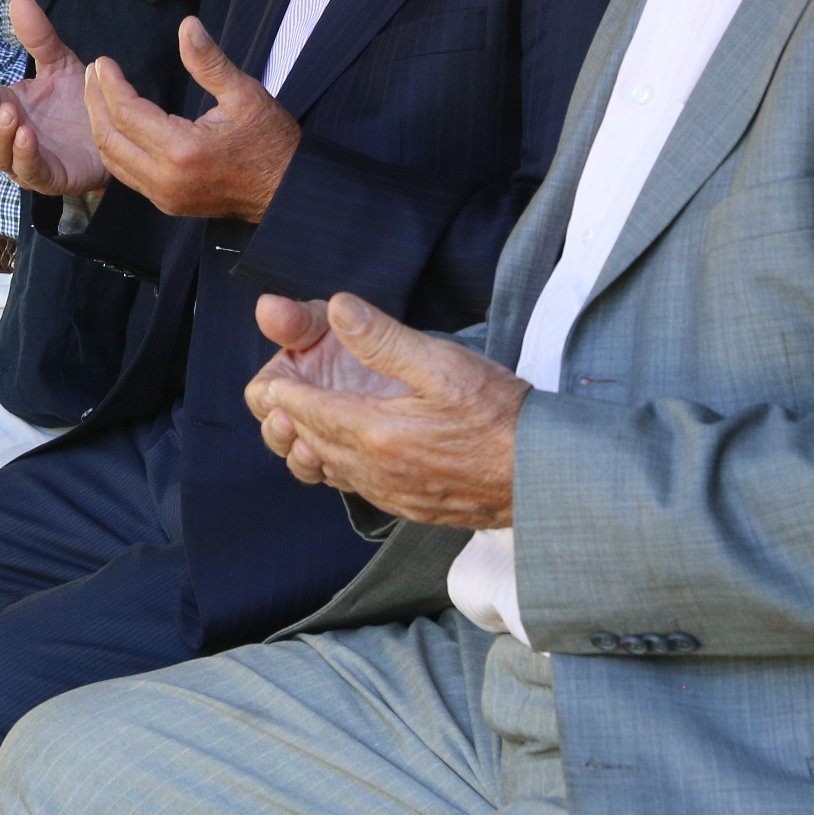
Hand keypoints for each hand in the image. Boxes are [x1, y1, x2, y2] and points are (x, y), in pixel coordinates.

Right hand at [0, 0, 106, 193]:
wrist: (116, 130)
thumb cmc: (79, 100)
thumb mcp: (59, 63)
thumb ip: (39, 37)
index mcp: (4, 106)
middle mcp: (8, 135)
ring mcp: (25, 159)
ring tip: (11, 114)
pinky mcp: (49, 177)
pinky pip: (28, 171)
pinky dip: (24, 155)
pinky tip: (27, 136)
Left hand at [83, 17, 300, 220]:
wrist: (288, 192)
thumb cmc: (271, 142)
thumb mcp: (245, 95)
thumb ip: (209, 62)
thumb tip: (187, 25)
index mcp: (183, 150)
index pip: (128, 113)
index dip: (110, 85)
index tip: (103, 62)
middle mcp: (166, 179)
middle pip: (110, 139)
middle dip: (95, 103)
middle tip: (92, 74)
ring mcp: (165, 196)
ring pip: (113, 162)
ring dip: (100, 127)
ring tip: (96, 95)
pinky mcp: (168, 204)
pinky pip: (127, 176)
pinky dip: (115, 149)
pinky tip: (114, 127)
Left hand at [242, 294, 525, 527]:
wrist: (545, 476)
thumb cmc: (500, 416)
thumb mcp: (443, 363)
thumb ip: (384, 338)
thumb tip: (338, 308)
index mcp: (374, 432)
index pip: (305, 411)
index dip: (282, 393)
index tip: (268, 379)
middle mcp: (374, 470)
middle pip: (309, 444)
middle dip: (287, 419)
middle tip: (277, 396)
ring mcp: (392, 493)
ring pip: (331, 470)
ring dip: (311, 446)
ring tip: (304, 423)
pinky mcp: (411, 506)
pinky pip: (358, 487)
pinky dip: (341, 467)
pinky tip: (350, 453)